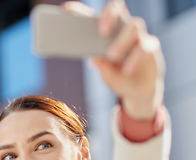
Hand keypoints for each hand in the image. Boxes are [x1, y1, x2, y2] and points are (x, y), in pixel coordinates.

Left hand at [63, 0, 164, 119]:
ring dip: (122, 40)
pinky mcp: (151, 47)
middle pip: (117, 9)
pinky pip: (145, 47)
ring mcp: (138, 36)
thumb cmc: (118, 77)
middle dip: (108, 15)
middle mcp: (122, 29)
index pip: (94, 16)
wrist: (139, 91)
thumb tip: (95, 60)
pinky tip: (127, 69)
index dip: (81, 11)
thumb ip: (101, 67)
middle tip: (102, 31)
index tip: (67, 9)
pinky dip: (134, 59)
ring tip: (112, 56)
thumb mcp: (107, 75)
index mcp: (106, 33)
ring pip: (134, 26)